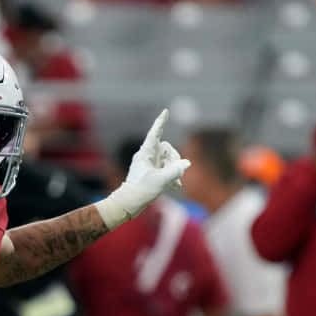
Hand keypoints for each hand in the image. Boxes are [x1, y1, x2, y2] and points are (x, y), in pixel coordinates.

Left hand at [95, 109, 189, 228]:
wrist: (128, 203)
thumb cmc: (141, 191)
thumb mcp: (161, 180)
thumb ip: (175, 170)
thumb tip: (186, 163)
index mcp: (145, 153)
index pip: (155, 134)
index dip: (160, 122)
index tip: (165, 112)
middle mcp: (147, 156)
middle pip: (167, 149)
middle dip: (175, 159)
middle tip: (178, 172)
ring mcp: (149, 164)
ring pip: (168, 160)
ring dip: (175, 170)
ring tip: (176, 183)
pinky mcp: (151, 172)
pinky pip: (165, 169)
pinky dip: (171, 176)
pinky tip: (176, 186)